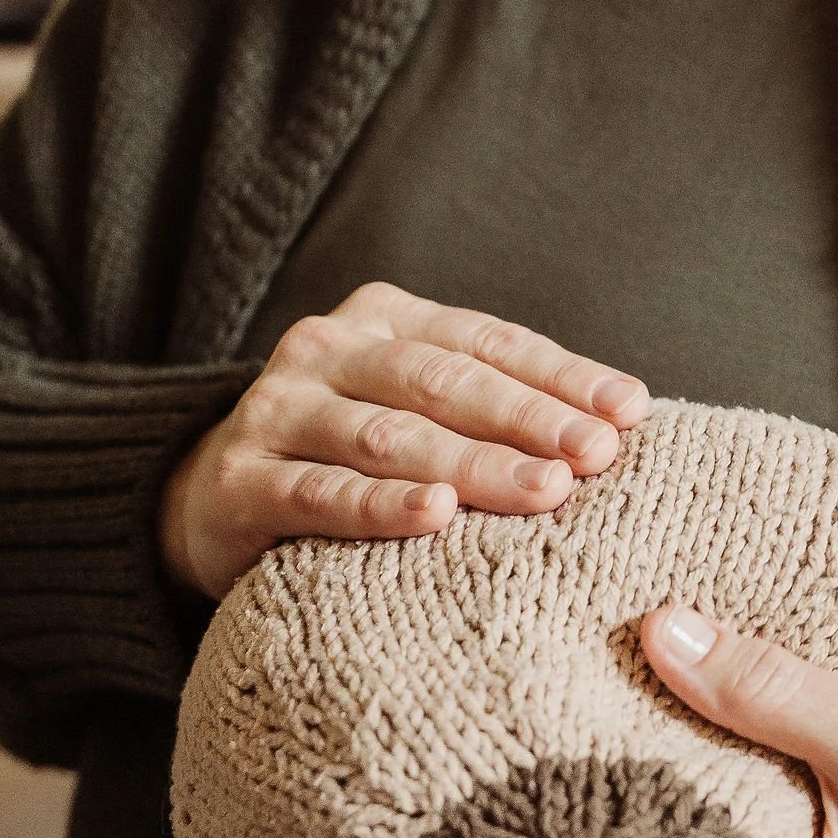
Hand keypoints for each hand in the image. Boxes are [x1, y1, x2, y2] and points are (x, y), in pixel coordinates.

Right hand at [160, 280, 648, 600]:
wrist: (208, 501)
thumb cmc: (348, 457)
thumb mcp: (415, 410)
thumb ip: (495, 409)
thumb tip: (622, 427)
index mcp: (383, 319)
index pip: (487, 341)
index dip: (561, 375)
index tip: (629, 413)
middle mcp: (327, 349)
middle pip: (445, 383)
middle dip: (529, 420)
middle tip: (596, 457)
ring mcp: (277, 412)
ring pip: (390, 437)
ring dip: (473, 465)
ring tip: (543, 491)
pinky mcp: (239, 482)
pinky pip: (319, 495)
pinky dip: (380, 507)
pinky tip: (435, 517)